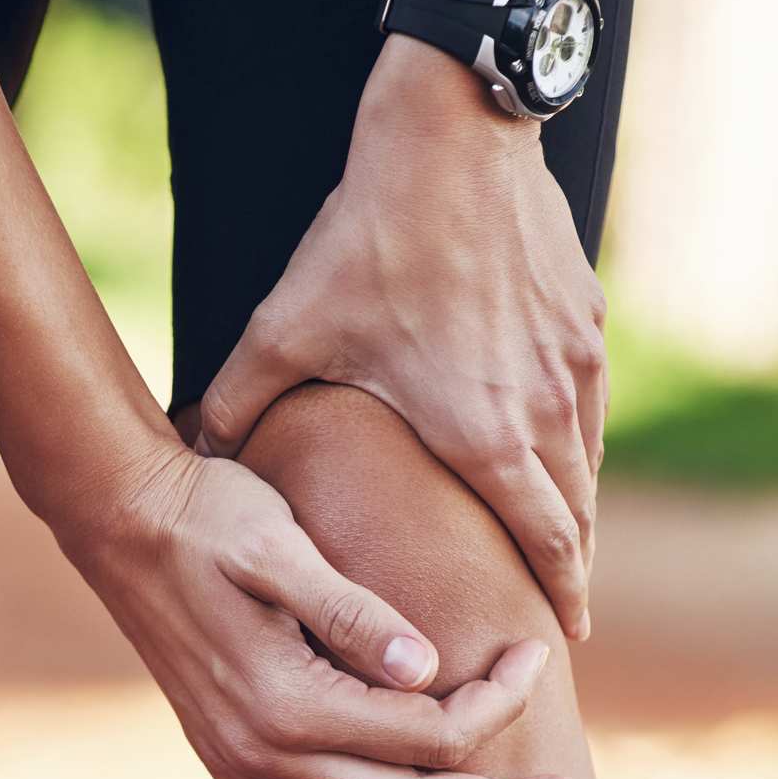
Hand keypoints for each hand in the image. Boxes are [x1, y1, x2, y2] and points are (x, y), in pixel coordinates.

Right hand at [59, 443, 574, 778]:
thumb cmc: (210, 517)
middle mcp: (265, 752)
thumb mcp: (281, 545)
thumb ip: (352, 611)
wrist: (118, 520)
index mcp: (291, 701)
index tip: (535, 659)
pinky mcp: (224, 764)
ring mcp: (240, 767)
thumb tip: (427, 669)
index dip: (496, 703)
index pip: (427, 731)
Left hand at [196, 35, 607, 640]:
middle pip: (576, 513)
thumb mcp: (282, 333)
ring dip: (578, 507)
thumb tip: (187, 451)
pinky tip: (557, 450)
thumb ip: (234, 403)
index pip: (539, 539)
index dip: (556, 592)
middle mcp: (544, 407)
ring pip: (588, 459)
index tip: (564, 637)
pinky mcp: (586, 317)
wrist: (450, 141)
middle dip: (570, 567)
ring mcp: (575, 361)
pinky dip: (579, 442)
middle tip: (561, 613)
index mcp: (480, 432)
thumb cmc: (366, 243)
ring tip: (563, 545)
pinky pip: (590, 402)